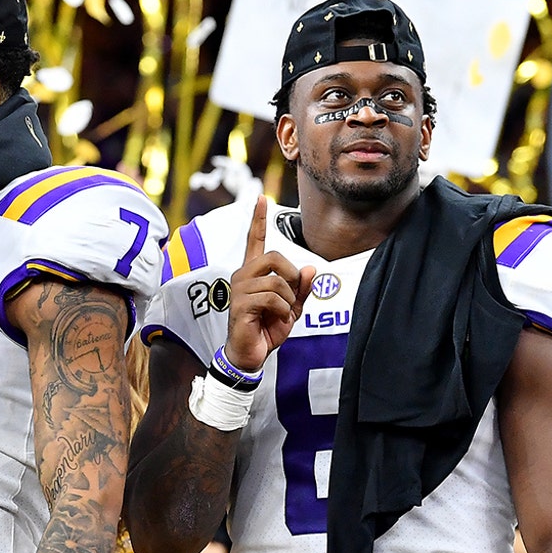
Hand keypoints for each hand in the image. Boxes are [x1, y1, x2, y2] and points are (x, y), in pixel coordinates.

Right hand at [225, 196, 315, 370]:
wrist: (250, 354)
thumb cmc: (266, 328)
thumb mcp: (291, 307)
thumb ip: (301, 288)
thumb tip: (311, 267)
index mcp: (253, 273)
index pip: (255, 240)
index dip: (258, 219)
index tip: (260, 198)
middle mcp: (243, 276)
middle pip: (275, 257)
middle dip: (292, 277)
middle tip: (290, 297)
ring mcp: (239, 289)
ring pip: (278, 281)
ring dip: (289, 301)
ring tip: (280, 314)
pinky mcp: (241, 304)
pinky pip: (272, 298)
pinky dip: (283, 311)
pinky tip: (275, 319)